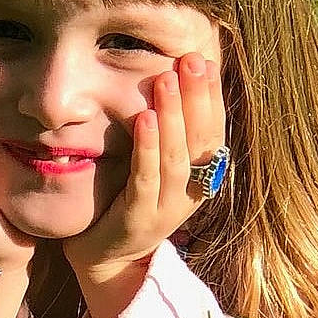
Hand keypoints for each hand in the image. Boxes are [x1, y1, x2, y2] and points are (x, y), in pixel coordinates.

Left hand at [63, 51, 226, 280]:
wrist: (104, 257)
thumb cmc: (127, 201)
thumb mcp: (156, 167)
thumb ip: (169, 134)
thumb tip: (173, 81)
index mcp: (200, 180)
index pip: (213, 133)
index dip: (212, 98)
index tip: (206, 61)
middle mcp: (189, 195)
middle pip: (201, 141)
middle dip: (198, 98)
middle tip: (191, 60)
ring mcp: (165, 210)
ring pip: (176, 158)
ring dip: (174, 116)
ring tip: (166, 80)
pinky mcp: (138, 219)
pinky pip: (146, 179)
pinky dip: (147, 147)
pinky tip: (145, 119)